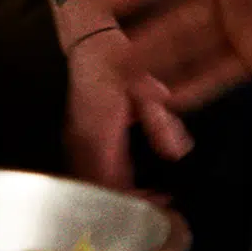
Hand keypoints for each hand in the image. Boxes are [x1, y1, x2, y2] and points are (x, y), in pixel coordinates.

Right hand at [63, 24, 193, 189]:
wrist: (88, 45)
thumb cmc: (116, 62)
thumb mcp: (146, 89)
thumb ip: (160, 123)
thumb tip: (177, 153)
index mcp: (100, 129)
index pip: (111, 180)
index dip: (133, 199)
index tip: (156, 203)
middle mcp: (82, 138)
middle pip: (99, 188)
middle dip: (127, 202)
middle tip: (155, 205)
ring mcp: (74, 139)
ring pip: (90, 182)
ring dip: (115, 194)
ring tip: (145, 197)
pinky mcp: (74, 138)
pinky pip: (85, 171)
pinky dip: (105, 183)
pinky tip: (126, 183)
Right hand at [112, 0, 251, 108]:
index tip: (103, 2)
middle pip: (173, 18)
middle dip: (140, 38)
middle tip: (107, 60)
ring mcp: (239, 26)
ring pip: (190, 49)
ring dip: (160, 68)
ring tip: (129, 89)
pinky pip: (219, 74)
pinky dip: (194, 89)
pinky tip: (168, 104)